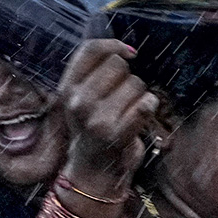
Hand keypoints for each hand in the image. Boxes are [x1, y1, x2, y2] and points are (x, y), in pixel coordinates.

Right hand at [56, 39, 157, 201]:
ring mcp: (97, 119)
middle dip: (128, 78)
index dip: (114, 45)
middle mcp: (78, 102)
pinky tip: (140, 118)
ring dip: (139, 96)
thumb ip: (92, 72)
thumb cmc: (91, 130)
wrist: (93, 172)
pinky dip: (149, 108)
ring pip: (136, 84)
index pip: (90, 49)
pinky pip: (146, 104)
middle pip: (118, 65)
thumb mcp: (79, 99)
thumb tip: (124, 49)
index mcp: (67, 88)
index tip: (129, 54)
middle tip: (121, 98)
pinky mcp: (117, 133)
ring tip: (127, 113)